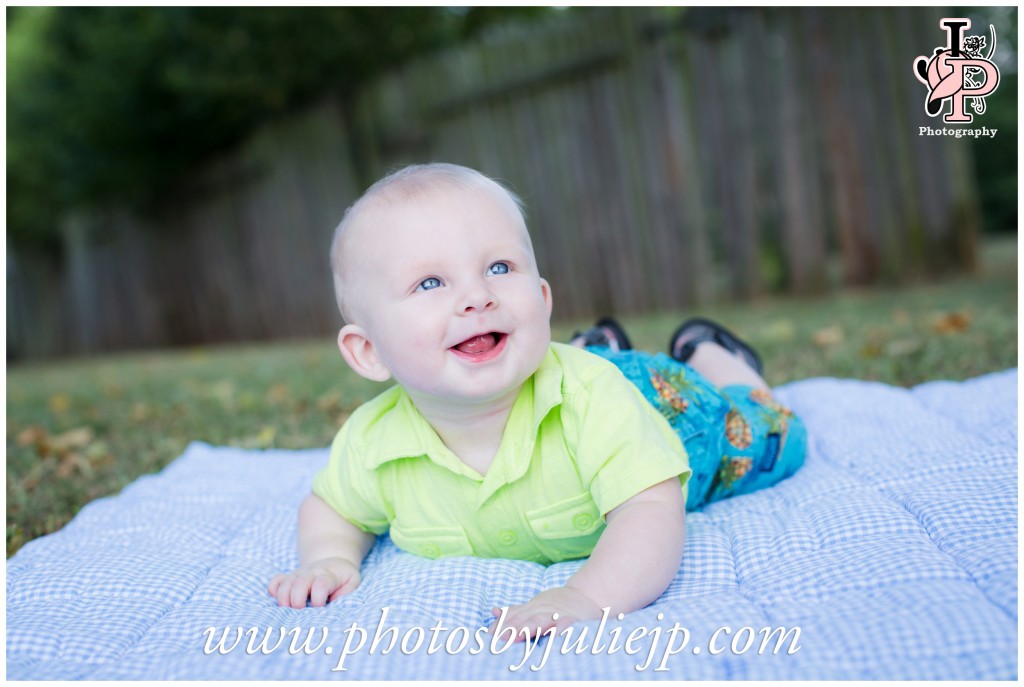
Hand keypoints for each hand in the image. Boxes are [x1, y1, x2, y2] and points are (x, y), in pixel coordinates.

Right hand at [267, 557, 360, 608]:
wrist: (332, 562)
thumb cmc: (343, 577)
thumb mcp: (352, 581)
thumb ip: (348, 591)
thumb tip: (333, 602)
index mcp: (327, 575)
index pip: (321, 585)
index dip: (319, 600)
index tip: (322, 607)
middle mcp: (310, 574)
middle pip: (298, 585)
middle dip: (298, 602)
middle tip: (303, 611)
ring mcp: (297, 575)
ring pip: (283, 586)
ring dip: (284, 601)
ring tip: (291, 611)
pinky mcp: (287, 578)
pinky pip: (274, 583)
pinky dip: (274, 591)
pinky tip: (281, 600)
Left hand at [488, 586, 602, 640]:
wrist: (590, 594)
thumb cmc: (560, 604)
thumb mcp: (536, 604)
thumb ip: (516, 610)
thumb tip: (494, 611)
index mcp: (533, 608)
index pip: (513, 617)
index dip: (500, 626)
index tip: (487, 637)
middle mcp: (543, 609)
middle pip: (523, 620)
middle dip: (509, 630)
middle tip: (496, 641)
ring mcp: (558, 614)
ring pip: (540, 621)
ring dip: (527, 630)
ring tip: (514, 639)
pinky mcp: (574, 619)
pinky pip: (567, 624)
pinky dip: (560, 628)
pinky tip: (553, 636)